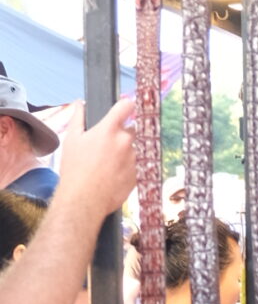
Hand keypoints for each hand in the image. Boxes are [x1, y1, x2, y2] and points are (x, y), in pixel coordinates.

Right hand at [56, 97, 136, 216]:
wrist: (85, 199)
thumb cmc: (75, 170)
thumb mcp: (72, 140)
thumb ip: (78, 118)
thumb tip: (79, 104)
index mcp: (109, 129)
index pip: (126, 106)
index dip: (126, 106)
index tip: (125, 108)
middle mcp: (125, 141)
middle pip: (132, 129)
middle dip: (122, 134)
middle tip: (107, 146)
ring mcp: (135, 157)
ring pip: (135, 148)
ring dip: (126, 151)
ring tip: (109, 163)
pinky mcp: (139, 173)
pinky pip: (138, 164)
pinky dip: (129, 166)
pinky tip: (114, 174)